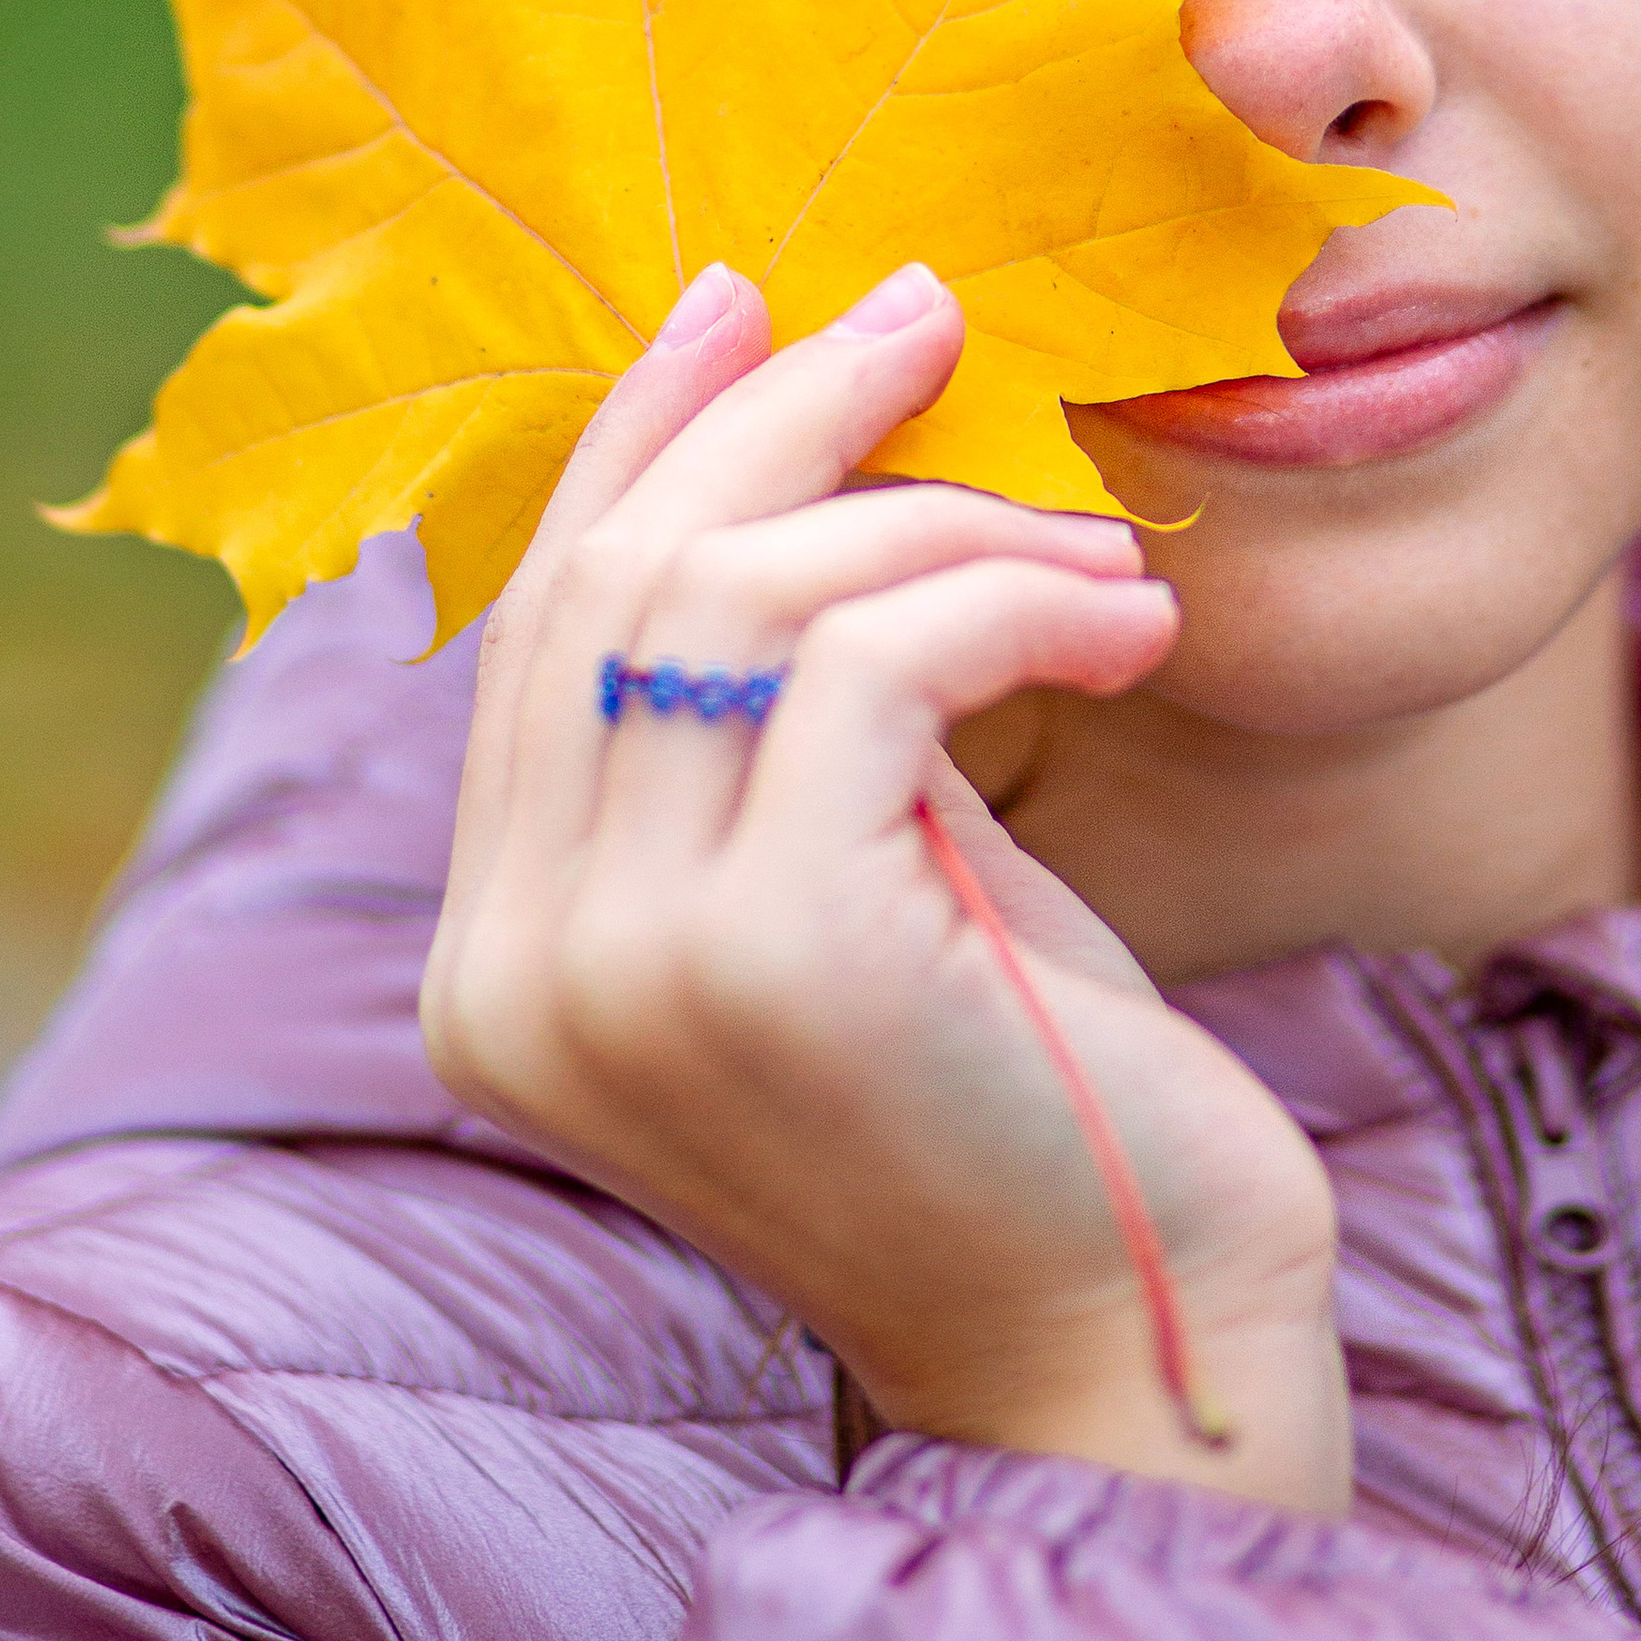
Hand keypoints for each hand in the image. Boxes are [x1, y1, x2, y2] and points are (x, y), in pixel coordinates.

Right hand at [421, 262, 1349, 1510]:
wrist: (1137, 1339)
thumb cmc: (1022, 1092)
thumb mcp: (861, 872)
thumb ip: (777, 711)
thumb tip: (783, 435)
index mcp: (503, 965)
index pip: (536, 633)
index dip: (635, 445)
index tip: (744, 302)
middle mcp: (519, 974)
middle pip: (618, 583)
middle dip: (782, 416)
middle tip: (931, 316)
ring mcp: (625, 973)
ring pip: (741, 598)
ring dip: (940, 516)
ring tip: (1092, 544)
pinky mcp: (775, 953)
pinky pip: (879, 659)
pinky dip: (1012, 596)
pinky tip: (1123, 623)